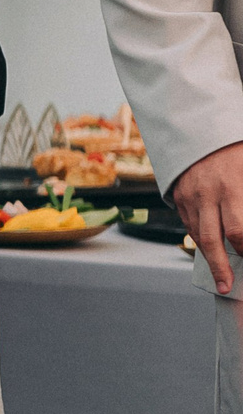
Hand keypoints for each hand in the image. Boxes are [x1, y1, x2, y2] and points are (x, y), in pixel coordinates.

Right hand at [172, 142, 242, 294]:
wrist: (203, 127)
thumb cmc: (238, 150)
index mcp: (232, 187)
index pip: (240, 232)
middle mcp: (207, 194)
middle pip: (213, 241)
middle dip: (222, 268)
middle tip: (228, 286)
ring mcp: (189, 195)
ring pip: (197, 235)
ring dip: (210, 258)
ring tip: (221, 276)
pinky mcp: (178, 195)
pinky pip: (189, 223)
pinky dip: (199, 238)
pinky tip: (210, 248)